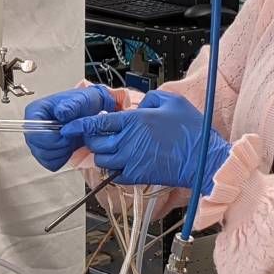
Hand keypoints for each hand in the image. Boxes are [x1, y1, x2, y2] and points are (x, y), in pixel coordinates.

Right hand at [24, 85, 117, 170]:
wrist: (91, 112)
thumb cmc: (83, 104)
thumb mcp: (81, 99)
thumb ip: (71, 105)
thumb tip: (60, 112)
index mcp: (36, 111)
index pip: (33, 131)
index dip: (50, 137)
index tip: (65, 134)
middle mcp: (34, 127)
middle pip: (38, 147)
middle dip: (59, 146)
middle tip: (72, 136)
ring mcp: (38, 141)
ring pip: (44, 157)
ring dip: (62, 152)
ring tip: (72, 139)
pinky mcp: (46, 152)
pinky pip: (51, 164)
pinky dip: (63, 158)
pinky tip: (69, 147)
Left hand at [61, 90, 230, 190]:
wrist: (204, 159)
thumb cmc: (192, 130)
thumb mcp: (172, 101)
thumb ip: (150, 98)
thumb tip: (140, 104)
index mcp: (134, 121)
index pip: (97, 123)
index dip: (79, 125)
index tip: (69, 126)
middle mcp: (128, 141)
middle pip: (95, 142)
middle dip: (92, 139)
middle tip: (97, 136)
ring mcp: (131, 160)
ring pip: (102, 159)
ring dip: (102, 154)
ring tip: (112, 149)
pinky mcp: (137, 176)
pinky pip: (114, 174)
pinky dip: (114, 169)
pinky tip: (123, 162)